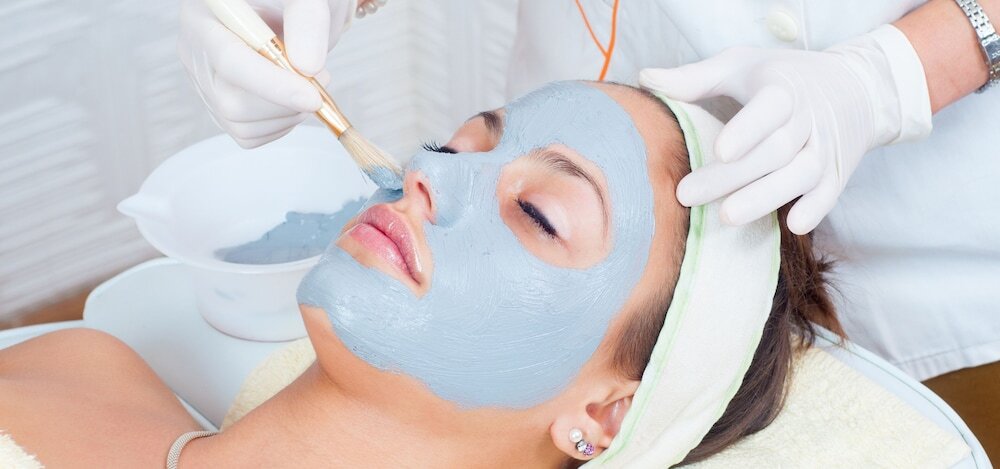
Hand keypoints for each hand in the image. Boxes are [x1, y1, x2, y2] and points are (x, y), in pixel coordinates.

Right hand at [179, 0, 355, 147]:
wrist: (293, 10)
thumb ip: (307, 20)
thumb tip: (307, 67)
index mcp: (207, 11)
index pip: (229, 60)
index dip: (273, 85)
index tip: (312, 98)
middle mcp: (195, 48)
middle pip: (231, 101)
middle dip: (285, 103)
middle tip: (320, 80)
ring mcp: (203, 81)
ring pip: (241, 124)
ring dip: (288, 115)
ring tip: (309, 83)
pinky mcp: (218, 105)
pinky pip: (248, 134)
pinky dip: (280, 125)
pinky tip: (292, 98)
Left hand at [640, 26, 930, 233]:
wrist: (856, 87)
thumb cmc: (783, 77)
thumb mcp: (742, 66)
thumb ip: (696, 77)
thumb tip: (646, 78)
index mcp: (783, 88)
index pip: (771, 108)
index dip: (748, 129)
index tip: (720, 149)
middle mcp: (809, 119)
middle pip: (774, 150)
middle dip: (733, 176)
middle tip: (687, 195)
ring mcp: (826, 148)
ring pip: (801, 175)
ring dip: (766, 197)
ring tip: (727, 217)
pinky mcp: (838, 173)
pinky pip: (830, 194)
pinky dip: (816, 209)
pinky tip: (792, 224)